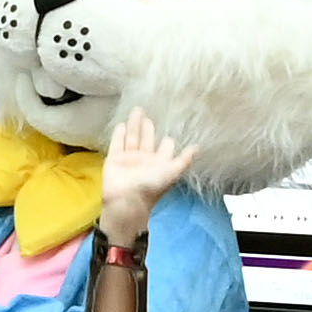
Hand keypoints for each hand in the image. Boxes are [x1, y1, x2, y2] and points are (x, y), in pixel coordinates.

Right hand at [100, 108, 196, 244]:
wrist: (127, 200)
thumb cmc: (151, 187)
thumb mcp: (173, 172)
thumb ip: (184, 159)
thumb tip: (198, 147)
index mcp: (159, 162)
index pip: (164, 147)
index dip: (167, 141)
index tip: (171, 129)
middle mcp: (144, 159)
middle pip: (147, 139)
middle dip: (148, 128)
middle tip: (148, 115)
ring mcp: (128, 159)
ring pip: (132, 138)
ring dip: (135, 125)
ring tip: (137, 111)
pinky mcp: (114, 160)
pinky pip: (117, 144)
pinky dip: (118, 135)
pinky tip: (121, 124)